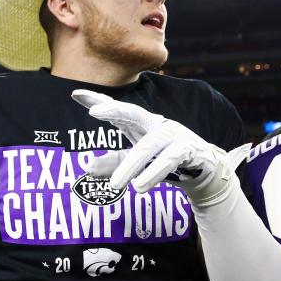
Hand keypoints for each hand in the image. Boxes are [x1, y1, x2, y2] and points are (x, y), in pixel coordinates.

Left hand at [71, 89, 250, 204]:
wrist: (205, 169)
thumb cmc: (166, 158)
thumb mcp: (137, 160)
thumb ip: (115, 162)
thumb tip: (87, 169)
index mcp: (142, 124)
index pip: (118, 111)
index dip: (98, 101)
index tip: (75, 94)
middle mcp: (156, 124)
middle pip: (134, 113)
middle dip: (115, 109)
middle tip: (94, 112)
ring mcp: (173, 135)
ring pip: (148, 147)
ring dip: (131, 166)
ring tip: (116, 185)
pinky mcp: (188, 150)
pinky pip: (169, 160)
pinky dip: (154, 173)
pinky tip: (140, 186)